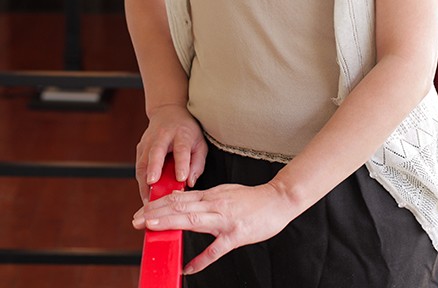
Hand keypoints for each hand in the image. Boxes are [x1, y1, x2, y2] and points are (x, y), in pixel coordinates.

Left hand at [132, 181, 296, 274]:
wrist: (277, 200)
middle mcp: (215, 205)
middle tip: (137, 219)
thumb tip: (182, 202)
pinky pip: (216, 249)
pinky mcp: (236, 235)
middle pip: (181, 207)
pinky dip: (201, 260)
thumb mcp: (224, 192)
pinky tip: (188, 268)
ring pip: (193, 220)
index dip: (159, 204)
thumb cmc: (250, 199)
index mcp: (211, 195)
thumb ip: (204, 198)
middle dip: (157, 213)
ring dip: (171, 223)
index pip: (179, 198)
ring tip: (152, 227)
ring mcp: (225, 220)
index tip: (142, 210)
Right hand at [136, 104, 207, 201]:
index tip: (181, 178)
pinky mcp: (140, 148)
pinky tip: (146, 195)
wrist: (168, 112)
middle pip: (156, 151)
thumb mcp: (200, 143)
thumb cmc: (186, 131)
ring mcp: (148, 141)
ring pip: (143, 161)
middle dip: (154, 167)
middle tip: (152, 182)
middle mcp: (163, 135)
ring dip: (144, 181)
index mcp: (182, 133)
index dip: (181, 164)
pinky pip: (139, 167)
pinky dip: (141, 182)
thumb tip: (190, 182)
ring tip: (148, 200)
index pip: (181, 149)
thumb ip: (198, 163)